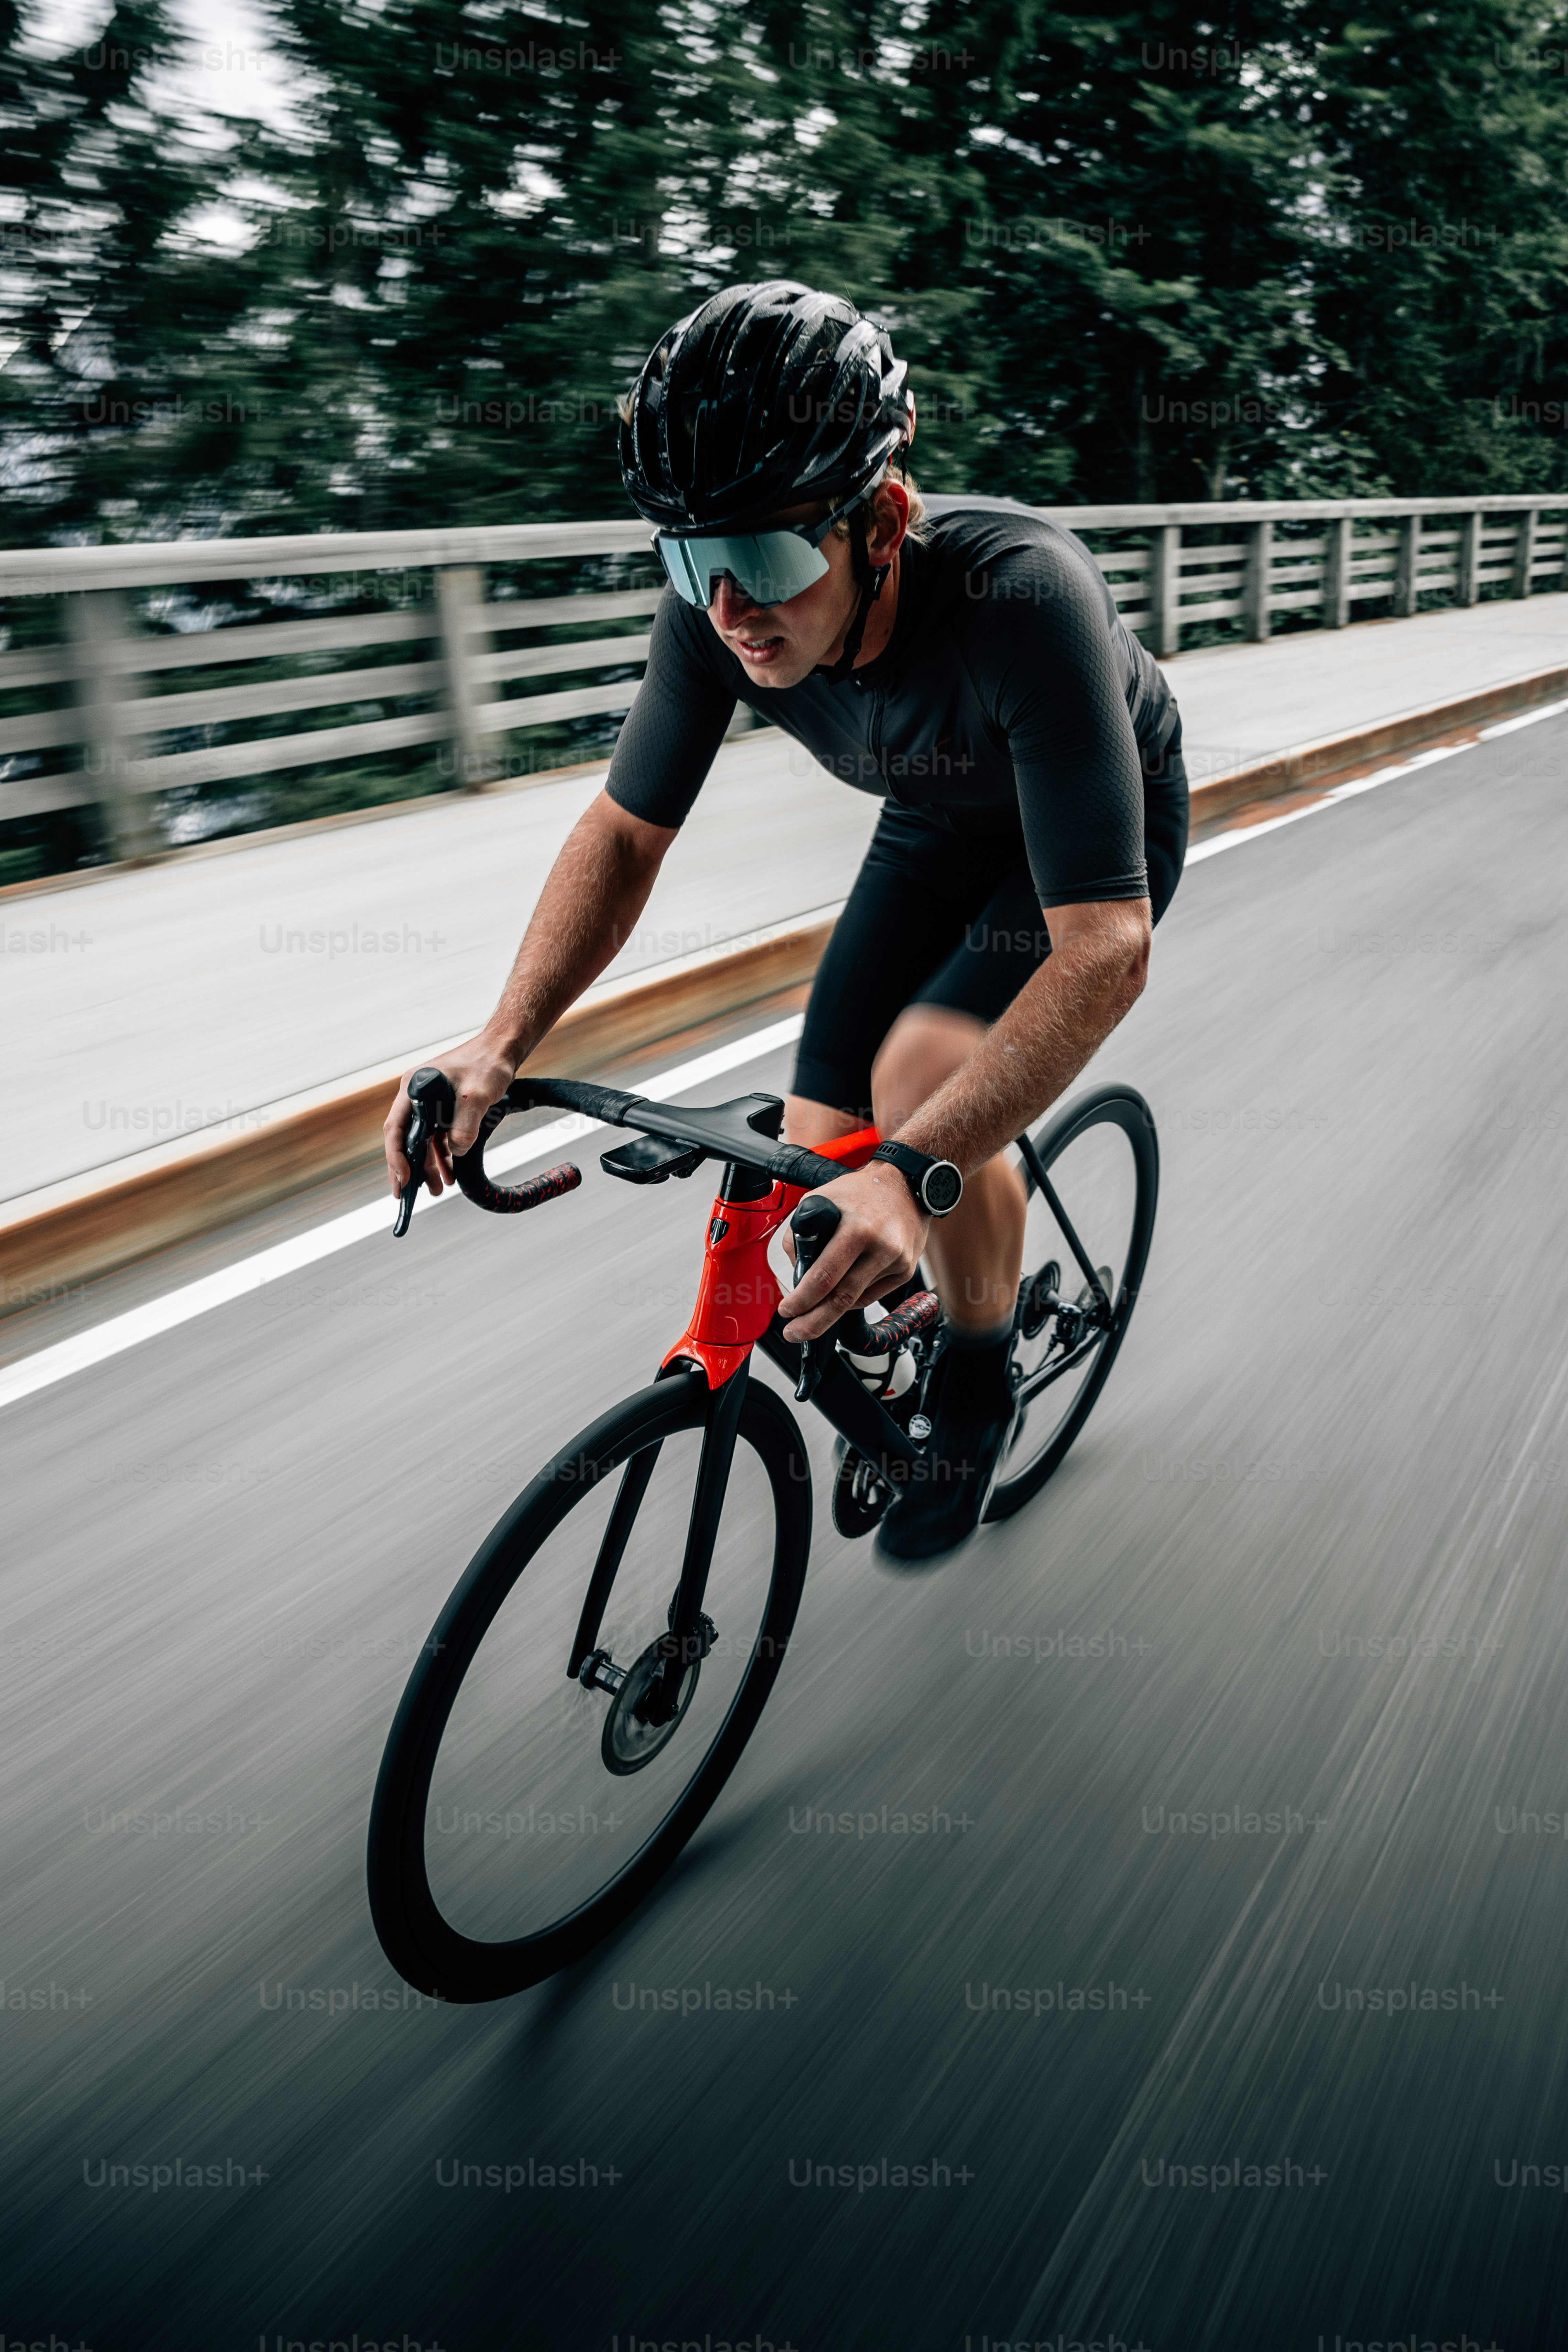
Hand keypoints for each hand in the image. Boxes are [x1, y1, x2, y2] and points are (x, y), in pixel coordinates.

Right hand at [384, 1032, 518, 1198]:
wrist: (502, 1050)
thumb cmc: (487, 1064)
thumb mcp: (477, 1095)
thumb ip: (465, 1124)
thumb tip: (456, 1151)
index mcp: (413, 1089)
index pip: (395, 1128)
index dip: (396, 1157)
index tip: (403, 1179)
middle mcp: (416, 1097)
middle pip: (404, 1139)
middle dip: (408, 1169)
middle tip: (407, 1197)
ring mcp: (429, 1104)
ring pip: (422, 1142)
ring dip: (427, 1166)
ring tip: (437, 1189)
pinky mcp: (444, 1110)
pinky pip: (438, 1138)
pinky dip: (443, 1156)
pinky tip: (450, 1173)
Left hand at [778, 1160, 930, 1342]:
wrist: (907, 1184)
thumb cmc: (860, 1191)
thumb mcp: (819, 1199)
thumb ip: (799, 1234)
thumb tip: (795, 1271)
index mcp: (857, 1229)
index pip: (824, 1277)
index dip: (802, 1300)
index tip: (786, 1311)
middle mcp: (881, 1247)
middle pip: (841, 1299)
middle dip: (813, 1322)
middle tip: (794, 1332)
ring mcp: (896, 1261)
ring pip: (855, 1300)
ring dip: (830, 1311)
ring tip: (813, 1312)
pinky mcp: (906, 1270)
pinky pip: (872, 1295)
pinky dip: (852, 1297)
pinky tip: (844, 1287)